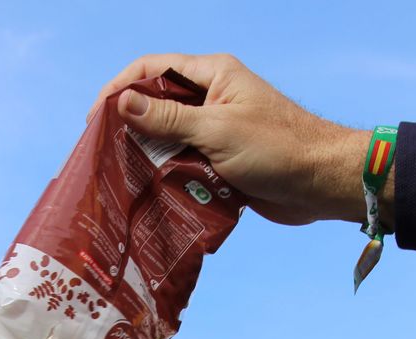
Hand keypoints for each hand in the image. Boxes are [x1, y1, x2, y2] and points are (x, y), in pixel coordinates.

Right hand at [90, 53, 378, 228]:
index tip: (95, 120)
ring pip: (169, 138)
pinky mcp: (222, 160)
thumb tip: (122, 103)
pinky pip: (185, 163)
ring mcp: (217, 130)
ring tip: (119, 176)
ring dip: (148, 155)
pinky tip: (148, 192)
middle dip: (129, 126)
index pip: (153, 70)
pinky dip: (167, 176)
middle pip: (157, 105)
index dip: (120, 90)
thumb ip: (168, 118)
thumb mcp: (216, 130)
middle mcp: (212, 98)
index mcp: (213, 75)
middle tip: (101, 153)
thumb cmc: (278, 148)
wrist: (321, 183)